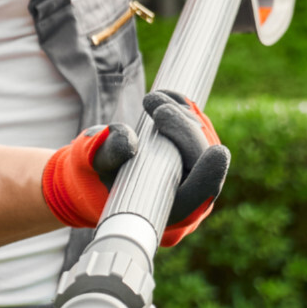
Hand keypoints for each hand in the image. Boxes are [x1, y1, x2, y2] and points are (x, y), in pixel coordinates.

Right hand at [38, 90, 230, 246]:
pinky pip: (198, 129)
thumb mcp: (89, 163)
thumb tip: (127, 139)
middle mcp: (184, 196)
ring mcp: (190, 174)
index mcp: (164, 210)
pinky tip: (167, 97)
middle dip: (184, 129)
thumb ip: (104, 153)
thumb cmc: (90, 174)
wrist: (91, 173)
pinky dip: (184, 109)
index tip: (217, 152)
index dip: (209, 175)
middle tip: (157, 107)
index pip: (198, 196)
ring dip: (184, 114)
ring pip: (203, 140)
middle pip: (201, 160)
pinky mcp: (190, 154)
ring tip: (154, 101)